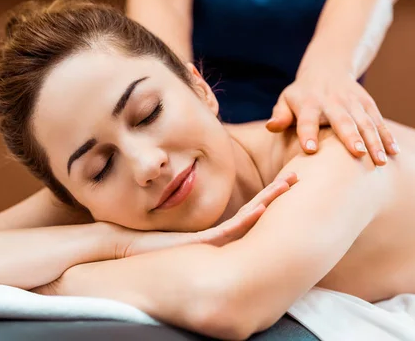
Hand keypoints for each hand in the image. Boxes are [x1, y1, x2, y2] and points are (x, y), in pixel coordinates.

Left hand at [115, 172, 297, 257]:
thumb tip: (179, 169)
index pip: (244, 210)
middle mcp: (216, 237)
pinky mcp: (202, 242)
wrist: (117, 245)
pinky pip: (230, 228)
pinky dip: (248, 216)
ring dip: (269, 201)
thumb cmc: (135, 228)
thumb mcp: (163, 208)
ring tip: (288, 183)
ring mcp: (211, 241)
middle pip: (254, 213)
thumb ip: (176, 194)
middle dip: (275, 194)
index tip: (282, 179)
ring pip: (249, 219)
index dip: (265, 194)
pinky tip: (262, 206)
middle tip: (298, 176)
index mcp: (210, 230)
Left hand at [266, 74, 398, 165]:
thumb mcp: (285, 100)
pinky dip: (387, 136)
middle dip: (350, 137)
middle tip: (357, 154)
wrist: (327, 68)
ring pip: (364, 122)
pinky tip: (394, 153)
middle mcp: (332, 102)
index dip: (307, 134)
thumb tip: (271, 127)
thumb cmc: (301, 95)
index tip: (310, 150)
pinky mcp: (367, 103)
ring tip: (380, 161)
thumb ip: (279, 115)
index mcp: (308, 103)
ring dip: (373, 141)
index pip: (306, 120)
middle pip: (342, 120)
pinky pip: (378, 121)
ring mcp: (352, 102)